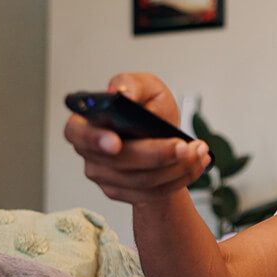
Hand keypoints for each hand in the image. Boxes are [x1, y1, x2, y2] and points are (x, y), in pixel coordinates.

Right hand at [64, 73, 210, 204]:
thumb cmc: (149, 109)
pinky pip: (153, 193)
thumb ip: (133, 84)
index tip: (116, 142)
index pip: (78, 133)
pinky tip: (196, 164)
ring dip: (177, 167)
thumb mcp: (146, 87)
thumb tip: (122, 92)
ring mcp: (104, 176)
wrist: (164, 136)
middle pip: (119, 161)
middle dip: (157, 154)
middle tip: (185, 146)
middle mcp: (90, 152)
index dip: (95, 139)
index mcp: (86, 122)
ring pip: (141, 180)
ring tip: (199, 151)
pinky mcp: (122, 192)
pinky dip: (180, 178)